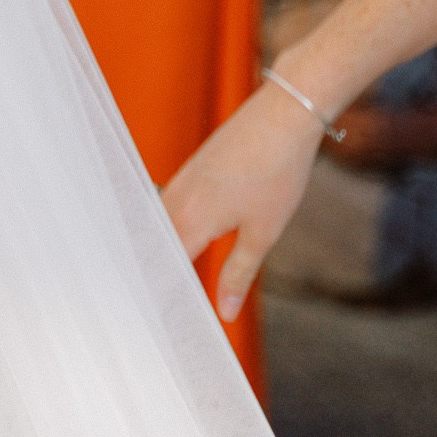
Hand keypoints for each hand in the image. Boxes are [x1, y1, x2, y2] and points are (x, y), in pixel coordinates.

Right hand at [163, 82, 319, 323]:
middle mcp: (175, 201)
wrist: (284, 114)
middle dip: (153, 277)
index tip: (158, 321)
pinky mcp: (190, 169)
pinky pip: (167, 207)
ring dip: (159, 252)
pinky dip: (168, 229)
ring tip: (160, 279)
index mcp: (189, 223)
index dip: (161, 297)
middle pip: (152, 250)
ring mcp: (180, 181)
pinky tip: (176, 240)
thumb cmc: (277, 173)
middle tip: (151, 309)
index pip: (163, 271)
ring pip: (157, 227)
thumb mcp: (261, 234)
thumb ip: (237, 275)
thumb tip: (223, 313)